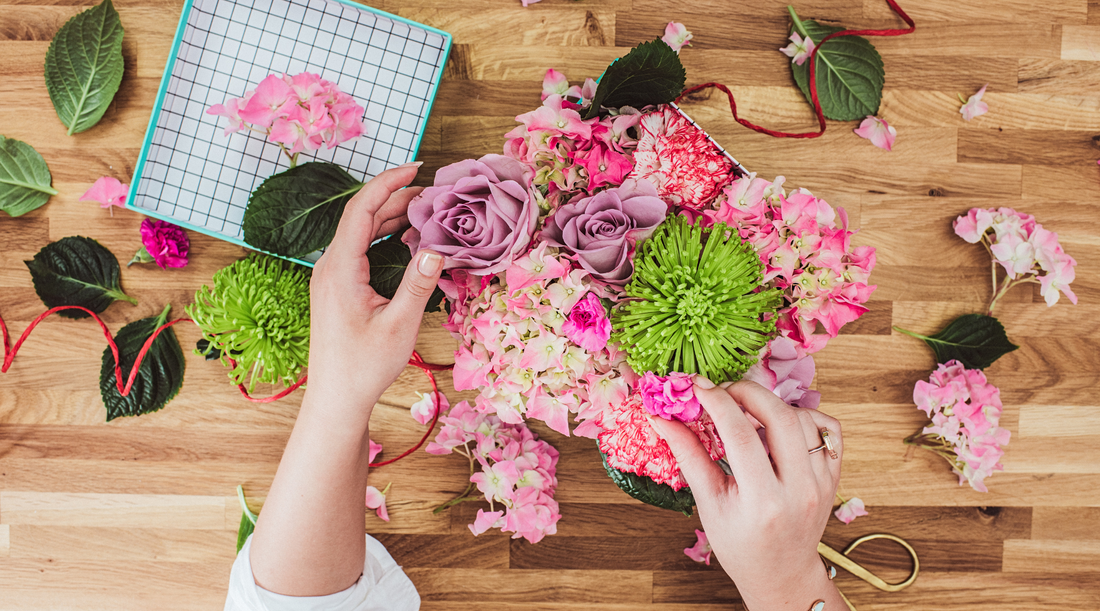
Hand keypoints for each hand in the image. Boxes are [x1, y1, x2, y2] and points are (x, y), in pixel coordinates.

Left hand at [306, 162, 443, 411]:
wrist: (336, 399)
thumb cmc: (364, 367)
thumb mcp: (399, 327)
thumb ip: (418, 285)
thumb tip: (436, 249)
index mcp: (340, 269)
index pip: (362, 209)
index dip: (388, 182)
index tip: (416, 166)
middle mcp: (329, 267)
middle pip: (361, 216)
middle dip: (396, 197)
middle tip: (432, 191)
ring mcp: (330, 278)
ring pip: (360, 232)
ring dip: (391, 217)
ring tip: (425, 210)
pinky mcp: (336, 289)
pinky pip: (359, 250)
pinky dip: (383, 237)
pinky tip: (407, 240)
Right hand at [649, 379, 844, 609]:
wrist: (781, 573)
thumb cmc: (739, 543)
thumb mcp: (708, 503)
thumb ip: (688, 454)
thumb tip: (660, 416)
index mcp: (762, 500)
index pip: (739, 434)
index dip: (715, 402)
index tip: (696, 386)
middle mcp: (799, 489)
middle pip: (780, 416)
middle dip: (747, 392)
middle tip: (722, 391)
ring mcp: (822, 483)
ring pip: (804, 418)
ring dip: (772, 405)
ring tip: (747, 413)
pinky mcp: (833, 477)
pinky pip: (828, 429)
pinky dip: (805, 416)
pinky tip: (781, 424)